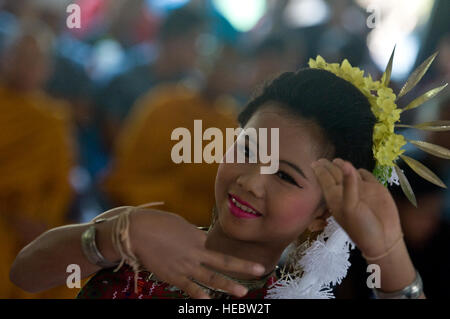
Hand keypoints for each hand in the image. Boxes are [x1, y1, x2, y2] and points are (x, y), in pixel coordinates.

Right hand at [129, 209, 265, 298]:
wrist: (136, 231)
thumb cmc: (157, 223)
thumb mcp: (180, 224)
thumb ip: (193, 235)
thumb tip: (200, 241)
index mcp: (198, 237)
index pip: (219, 248)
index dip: (233, 255)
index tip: (246, 260)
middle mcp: (195, 252)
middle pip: (223, 261)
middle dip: (242, 266)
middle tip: (259, 270)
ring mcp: (185, 266)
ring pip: (211, 277)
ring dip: (227, 285)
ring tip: (242, 292)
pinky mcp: (172, 276)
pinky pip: (189, 287)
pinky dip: (199, 294)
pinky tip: (209, 300)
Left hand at [311, 158, 402, 257]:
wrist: (384, 239)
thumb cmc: (361, 226)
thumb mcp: (350, 207)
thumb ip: (348, 185)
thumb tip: (345, 164)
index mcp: (335, 197)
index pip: (325, 180)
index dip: (320, 171)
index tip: (313, 163)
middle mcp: (347, 192)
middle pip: (336, 174)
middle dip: (329, 167)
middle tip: (321, 159)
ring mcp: (362, 189)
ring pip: (351, 173)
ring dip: (344, 166)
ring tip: (337, 161)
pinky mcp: (376, 188)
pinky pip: (367, 176)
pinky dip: (362, 172)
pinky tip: (358, 170)